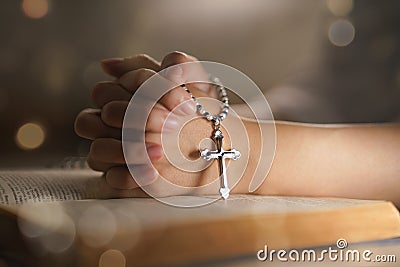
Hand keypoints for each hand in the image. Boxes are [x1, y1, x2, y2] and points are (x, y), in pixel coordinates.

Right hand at [75, 52, 219, 190]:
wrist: (217, 140)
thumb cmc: (199, 106)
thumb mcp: (191, 80)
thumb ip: (167, 64)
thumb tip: (116, 64)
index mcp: (118, 96)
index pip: (105, 91)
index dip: (141, 90)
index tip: (181, 98)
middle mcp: (109, 124)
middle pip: (102, 117)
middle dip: (141, 117)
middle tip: (174, 124)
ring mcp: (112, 152)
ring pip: (97, 150)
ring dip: (129, 149)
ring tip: (161, 152)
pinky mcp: (120, 178)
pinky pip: (112, 180)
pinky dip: (131, 175)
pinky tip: (154, 173)